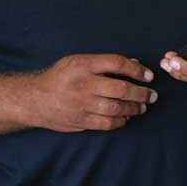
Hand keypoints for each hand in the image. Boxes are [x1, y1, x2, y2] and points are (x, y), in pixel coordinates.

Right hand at [28, 53, 155, 131]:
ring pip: (117, 108)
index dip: (137, 69)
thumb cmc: (60, 78)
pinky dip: (121, 120)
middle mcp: (83, 84)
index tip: (148, 76)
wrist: (34, 99)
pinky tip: (126, 117)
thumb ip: (104, 64)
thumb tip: (134, 63)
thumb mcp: (77, 62)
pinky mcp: (81, 120)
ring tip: (142, 107)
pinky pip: (108, 123)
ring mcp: (81, 104)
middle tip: (152, 95)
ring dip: (134, 108)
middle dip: (141, 93)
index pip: (116, 63)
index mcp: (82, 65)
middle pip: (120, 88)